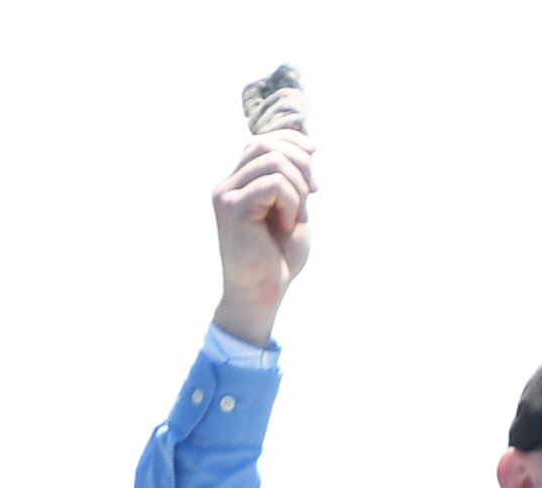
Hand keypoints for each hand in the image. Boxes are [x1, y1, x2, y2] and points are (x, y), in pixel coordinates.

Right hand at [211, 127, 316, 343]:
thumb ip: (293, 177)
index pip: (262, 141)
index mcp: (237, 184)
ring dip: (298, 185)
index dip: (292, 141)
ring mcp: (226, 196)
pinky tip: (288, 224)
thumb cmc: (278, 256)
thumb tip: (308, 145)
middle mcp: (226, 186)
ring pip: (273, 161)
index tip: (315, 158)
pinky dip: (292, 202)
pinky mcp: (232, 209)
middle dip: (301, 161)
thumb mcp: (292, 206)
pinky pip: (274, 184)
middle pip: (266, 144)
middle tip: (314, 192)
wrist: (263, 292)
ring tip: (298, 213)